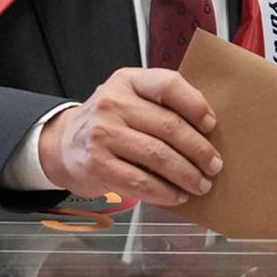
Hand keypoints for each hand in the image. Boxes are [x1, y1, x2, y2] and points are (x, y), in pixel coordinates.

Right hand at [38, 67, 221, 206]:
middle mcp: (113, 103)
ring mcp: (102, 134)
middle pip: (168, 126)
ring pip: (158, 156)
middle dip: (198, 150)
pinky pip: (140, 181)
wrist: (63, 143)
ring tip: (200, 184)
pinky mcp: (97, 164)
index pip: (168, 85)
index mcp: (128, 81)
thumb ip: (160, 103)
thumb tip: (207, 130)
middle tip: (213, 165)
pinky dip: (164, 192)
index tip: (210, 125)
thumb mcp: (128, 97)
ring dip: (186, 174)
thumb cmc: (108, 121)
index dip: (195, 105)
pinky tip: (176, 196)